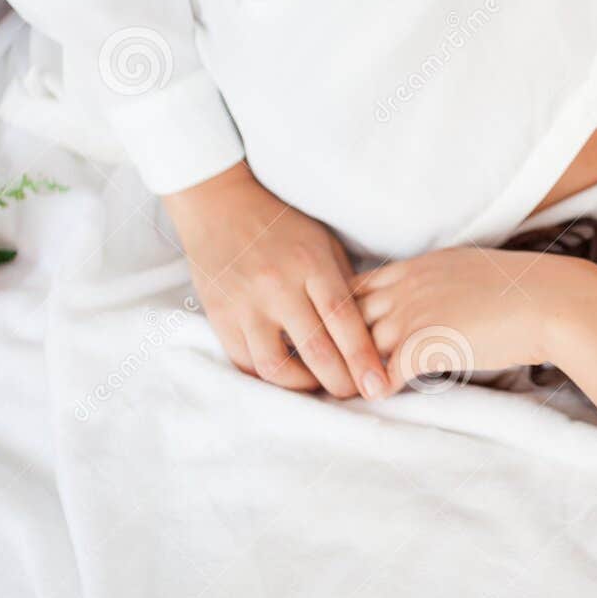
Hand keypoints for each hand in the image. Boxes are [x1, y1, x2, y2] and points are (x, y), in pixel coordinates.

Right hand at [162, 161, 387, 397]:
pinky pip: (245, 361)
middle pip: (314, 350)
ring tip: (319, 385)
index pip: (342, 320)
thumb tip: (370, 333)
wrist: (219, 205)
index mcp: (310, 264)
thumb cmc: (282, 225)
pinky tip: (286, 375)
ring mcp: (244, 303)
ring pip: (275, 366)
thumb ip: (343, 286)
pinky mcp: (219, 316)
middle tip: (355, 392)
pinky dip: (269, 376)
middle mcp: (276, 286)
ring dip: (302, 386)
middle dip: (340, 382)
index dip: (363, 358)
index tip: (378, 385)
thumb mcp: (322, 244)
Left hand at [354, 247, 580, 392]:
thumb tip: (439, 303)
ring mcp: (414, 313)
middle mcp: (407, 286)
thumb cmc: (522, 290)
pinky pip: (386, 372)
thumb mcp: (469, 272)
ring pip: (360, 344)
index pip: (358, 285)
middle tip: (321, 365)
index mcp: (417, 266)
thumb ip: (441, 284)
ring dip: (350, 369)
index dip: (344, 310)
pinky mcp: (427, 343)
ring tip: (340, 389)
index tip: (336, 331)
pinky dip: (377, 387)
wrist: (549, 302)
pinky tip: (377, 398)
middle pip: (348, 314)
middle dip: (333, 340)